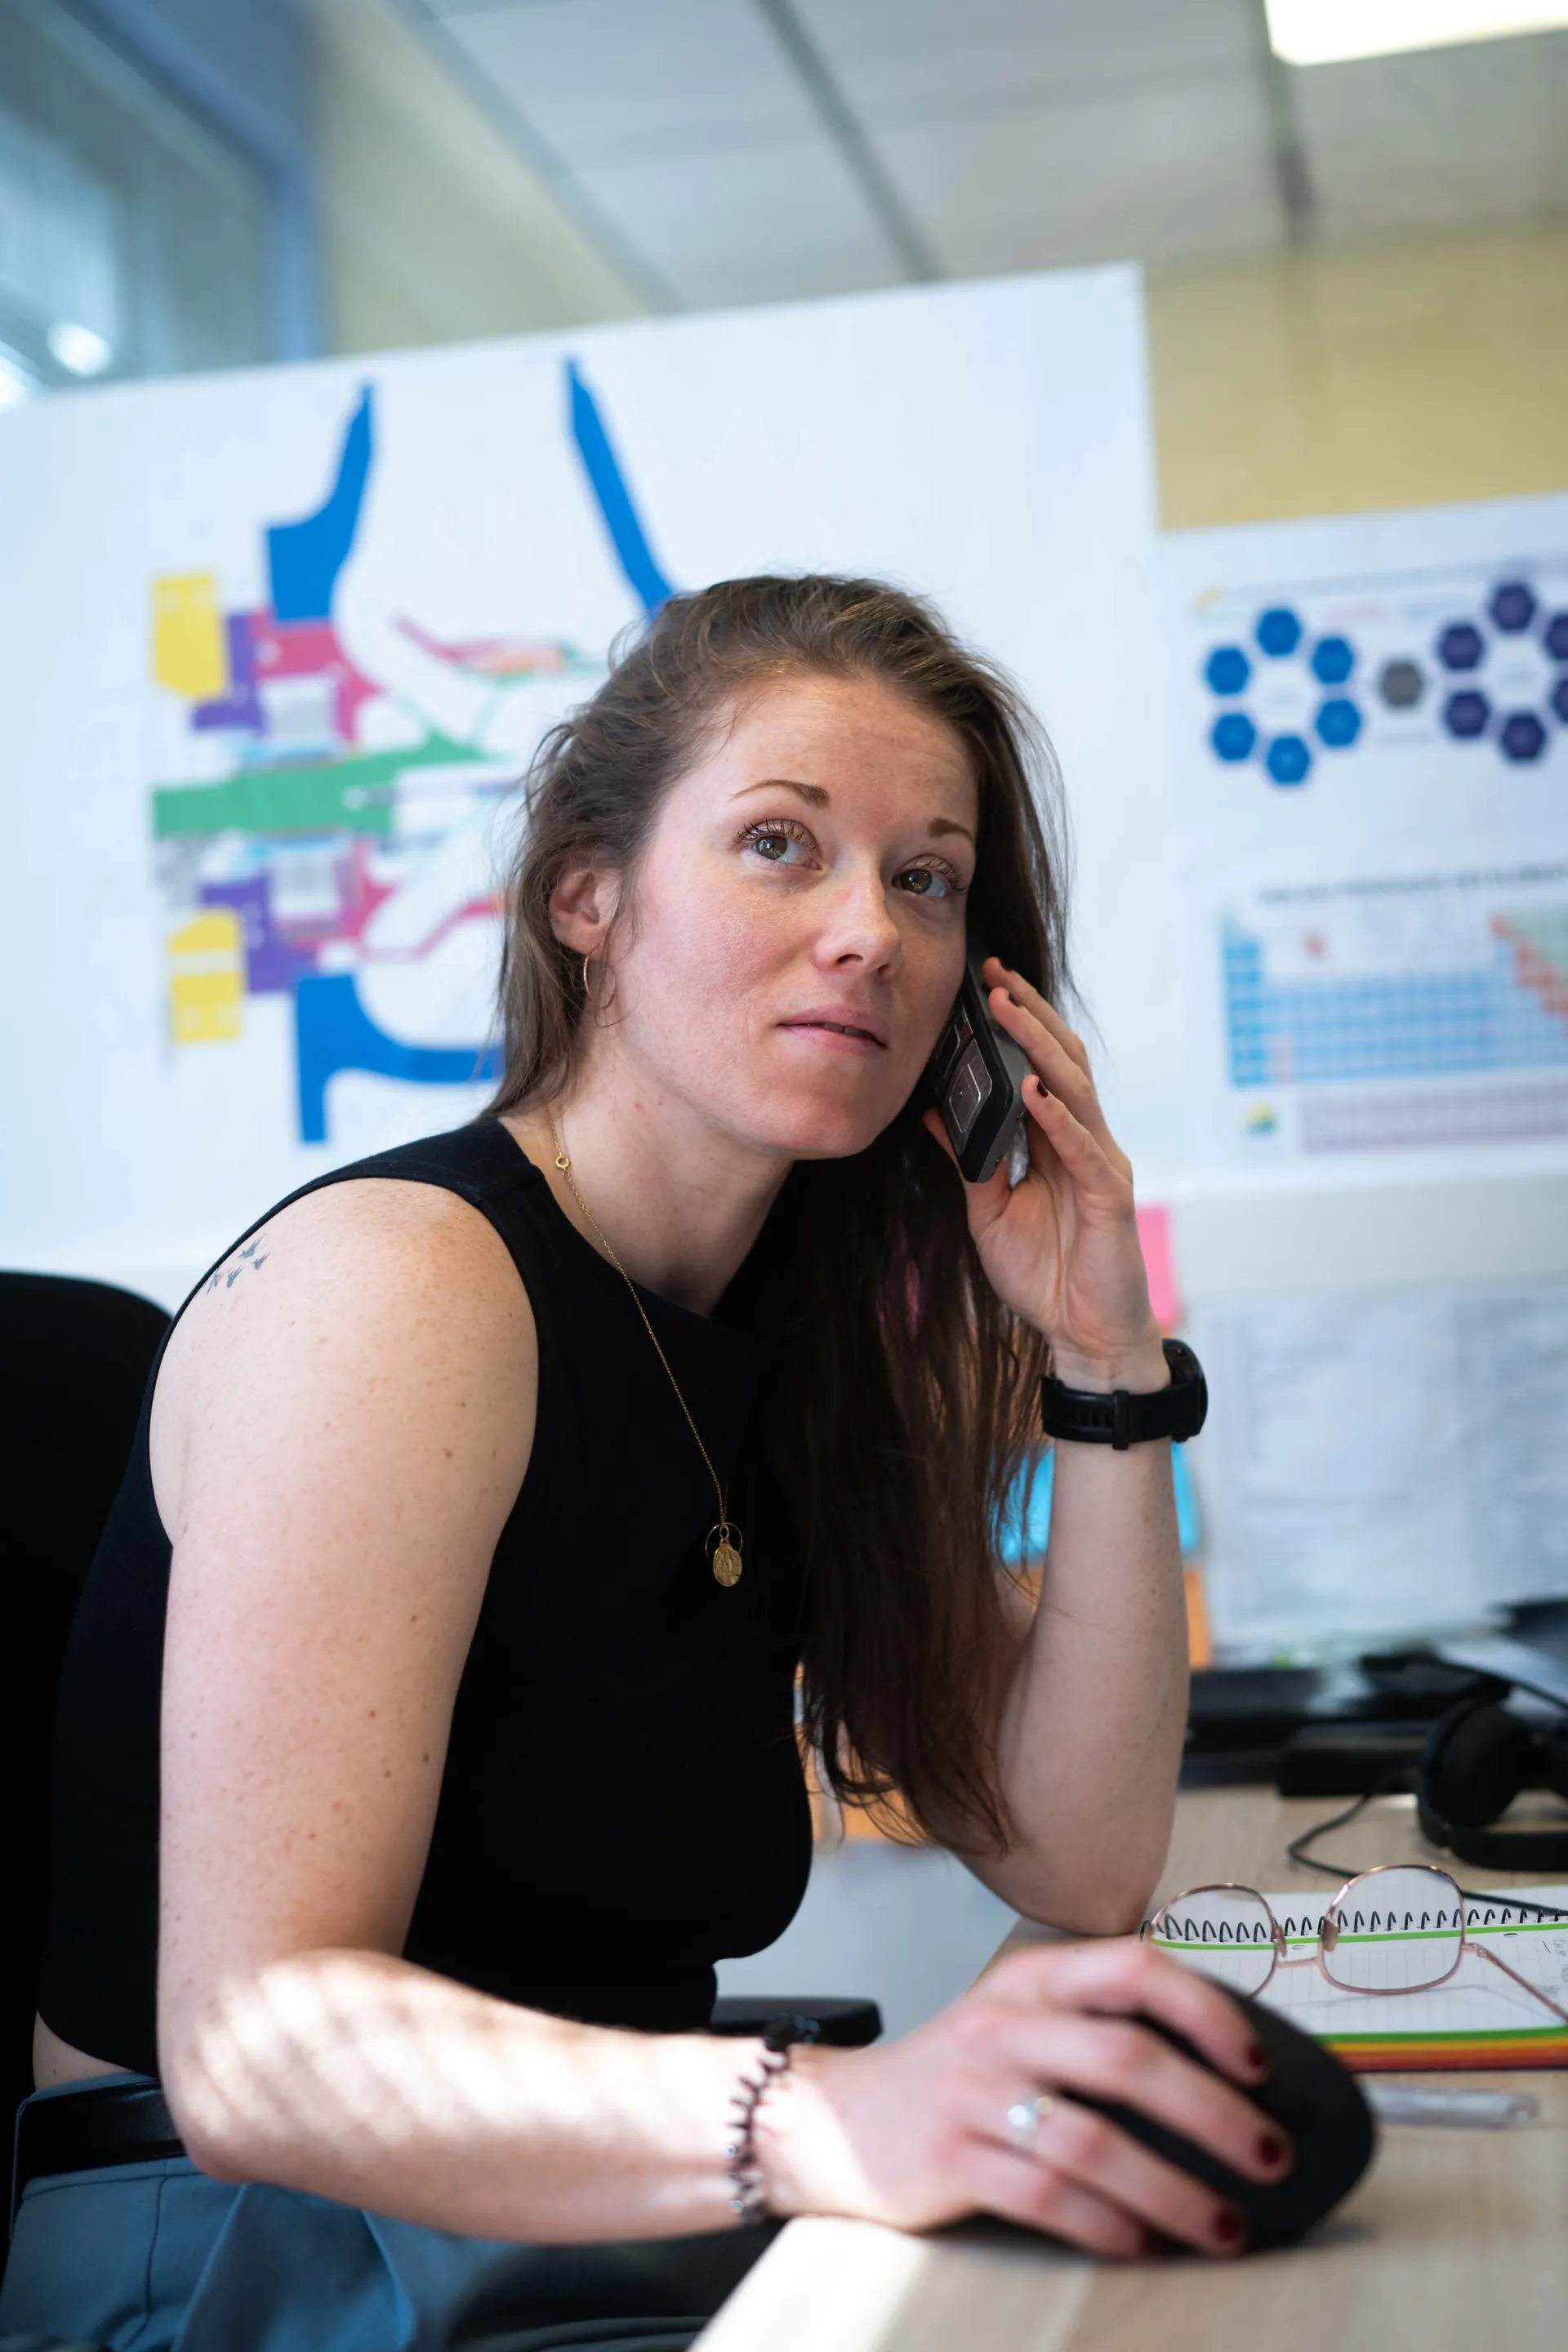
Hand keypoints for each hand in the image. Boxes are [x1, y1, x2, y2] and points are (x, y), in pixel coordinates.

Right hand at [757, 1940, 1288, 2258]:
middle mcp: (1004, 2024)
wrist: (839, 2118)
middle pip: (1126, 2059)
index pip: (1134, 1968)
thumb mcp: (1021, 2022)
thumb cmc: (959, 2075)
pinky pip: (1045, 2197)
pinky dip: (1107, 2225)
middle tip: (1270, 2157)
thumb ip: (1100, 2031)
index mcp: (1034, 1979)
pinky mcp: (950, 2160)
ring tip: (1227, 2224)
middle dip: (1213, 2114)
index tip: (1260, 2063)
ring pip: (1093, 2141)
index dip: (1205, 2010)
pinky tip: (1146, 2243)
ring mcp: (973, 2092)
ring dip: (1174, 2190)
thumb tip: (1227, 2081)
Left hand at [923, 959, 1162, 1388]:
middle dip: (1027, 1014)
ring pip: (1074, 1089)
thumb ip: (970, 1161)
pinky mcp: (1111, 1196)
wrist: (1085, 1337)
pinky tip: (1033, 1089)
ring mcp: (1102, 1164)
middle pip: (1062, 1061)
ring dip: (1039, 1046)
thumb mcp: (989, 1210)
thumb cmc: (1044, 1274)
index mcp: (1059, 1141)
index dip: (1016, 1025)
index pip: (1041, 1067)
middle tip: (992, 973)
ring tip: (1007, 1009)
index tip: (982, 985)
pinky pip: (1082, 1148)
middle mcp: (1086, 1141)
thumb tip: (934, 1114)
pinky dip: (1057, 1116)